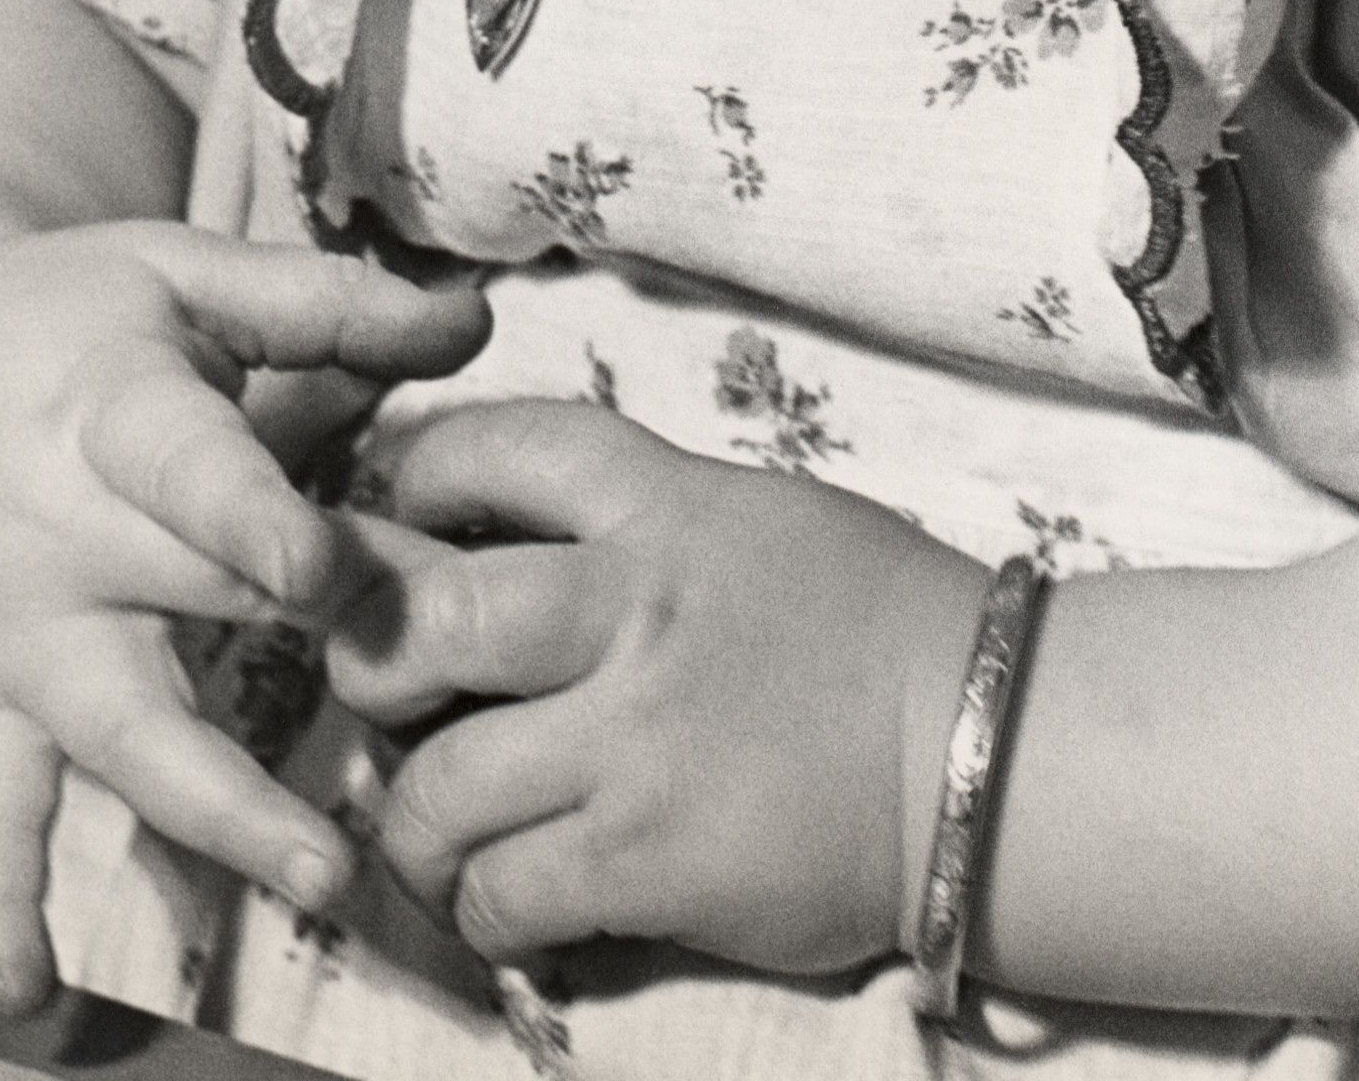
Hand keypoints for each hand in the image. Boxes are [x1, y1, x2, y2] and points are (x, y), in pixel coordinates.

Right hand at [0, 220, 488, 1008]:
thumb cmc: (62, 316)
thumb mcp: (180, 274)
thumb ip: (330, 301)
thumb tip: (481, 318)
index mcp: (111, 412)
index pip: (187, 471)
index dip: (249, 515)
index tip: (313, 567)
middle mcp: (56, 537)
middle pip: (195, 601)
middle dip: (317, 646)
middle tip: (430, 701)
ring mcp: (12, 636)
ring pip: (116, 738)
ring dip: (216, 817)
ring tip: (320, 882)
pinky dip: (0, 908)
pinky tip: (31, 999)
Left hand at [327, 402, 987, 979]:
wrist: (987, 746)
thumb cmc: (878, 624)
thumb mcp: (760, 522)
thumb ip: (642, 522)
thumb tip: (514, 539)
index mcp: (667, 508)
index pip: (503, 447)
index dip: (423, 474)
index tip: (405, 516)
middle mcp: (635, 610)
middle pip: (422, 620)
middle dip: (371, 665)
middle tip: (391, 699)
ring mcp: (637, 741)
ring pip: (437, 788)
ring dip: (418, 826)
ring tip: (446, 837)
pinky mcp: (649, 862)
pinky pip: (501, 895)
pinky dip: (486, 911)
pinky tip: (519, 904)